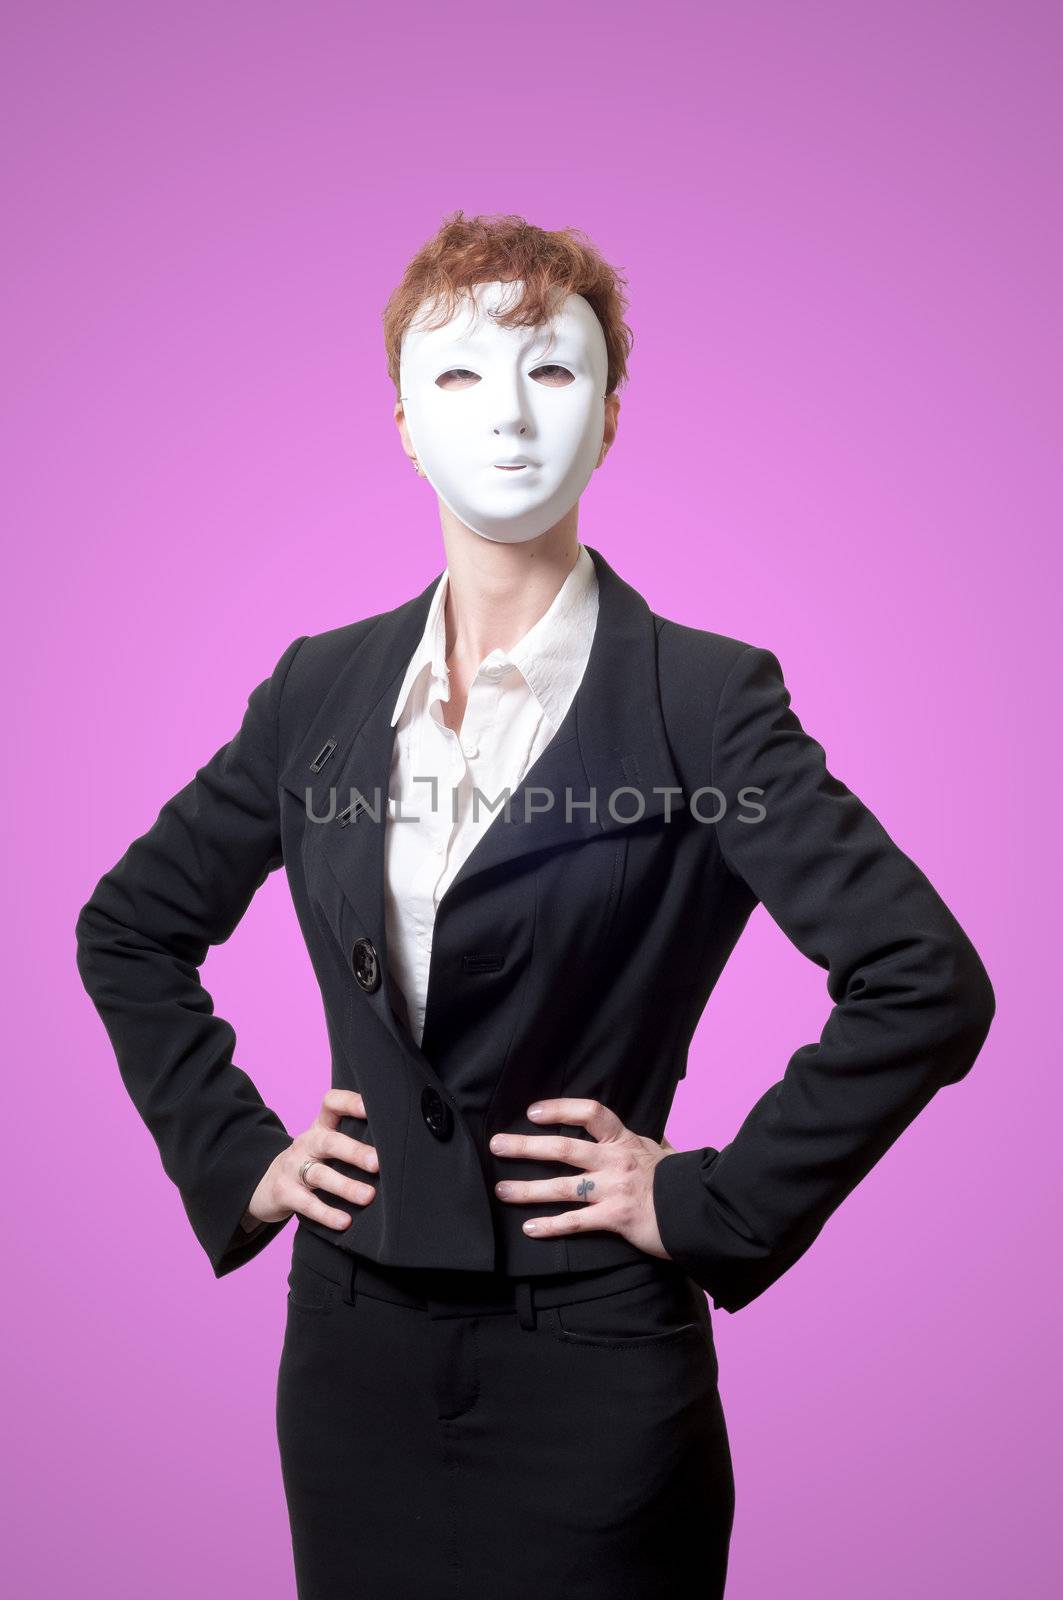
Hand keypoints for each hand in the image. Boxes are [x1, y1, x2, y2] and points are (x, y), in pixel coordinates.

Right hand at [246, 1089, 378, 1232]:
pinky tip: (344, 1222)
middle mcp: (306, 1143)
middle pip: (329, 1142)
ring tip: (368, 1196)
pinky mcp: (284, 1192)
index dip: (350, 1102)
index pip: (332, 1103)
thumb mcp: (327, 1145)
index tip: (372, 1108)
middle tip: (377, 1163)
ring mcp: (293, 1167)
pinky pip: (307, 1204)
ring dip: (345, 1186)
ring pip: (320, 1175)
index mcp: (320, 1127)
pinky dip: (326, 1213)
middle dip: (354, 1152)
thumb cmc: (312, 1162)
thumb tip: (400, 1148)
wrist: (268, 1185)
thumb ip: (353, 1139)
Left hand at [489, 1098, 678, 1259]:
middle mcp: (615, 1160)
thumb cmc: (685, 1181)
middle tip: (497, 1144)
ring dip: (528, 1189)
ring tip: (502, 1190)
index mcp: (625, 1140)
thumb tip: (653, 1140)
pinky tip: (530, 1228)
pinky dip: (551, 1226)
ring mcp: (614, 1189)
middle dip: (525, 1146)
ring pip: (562, 1186)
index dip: (559, 1109)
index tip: (532, 1112)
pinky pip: (576, 1222)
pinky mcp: (616, 1218)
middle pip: (562, 1147)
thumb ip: (649, 1145)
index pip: (590, 1113)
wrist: (704, 1211)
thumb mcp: (665, 1153)